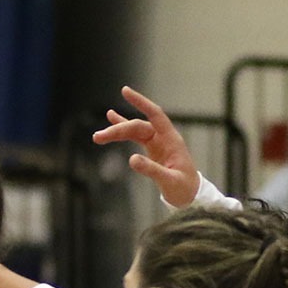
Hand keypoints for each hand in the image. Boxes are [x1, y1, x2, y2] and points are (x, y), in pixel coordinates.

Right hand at [91, 86, 200, 207]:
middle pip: (137, 126)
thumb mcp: (168, 181)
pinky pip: (135, 135)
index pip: (155, 115)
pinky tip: (112, 118)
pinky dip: (123, 128)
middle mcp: (163, 137)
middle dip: (117, 129)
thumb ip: (151, 170)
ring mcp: (157, 142)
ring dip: (116, 131)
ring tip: (98, 136)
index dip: (140, 102)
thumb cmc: (183, 188)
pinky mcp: (151, 149)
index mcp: (171, 140)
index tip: (125, 91)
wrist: (189, 195)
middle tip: (98, 137)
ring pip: (134, 131)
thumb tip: (131, 159)